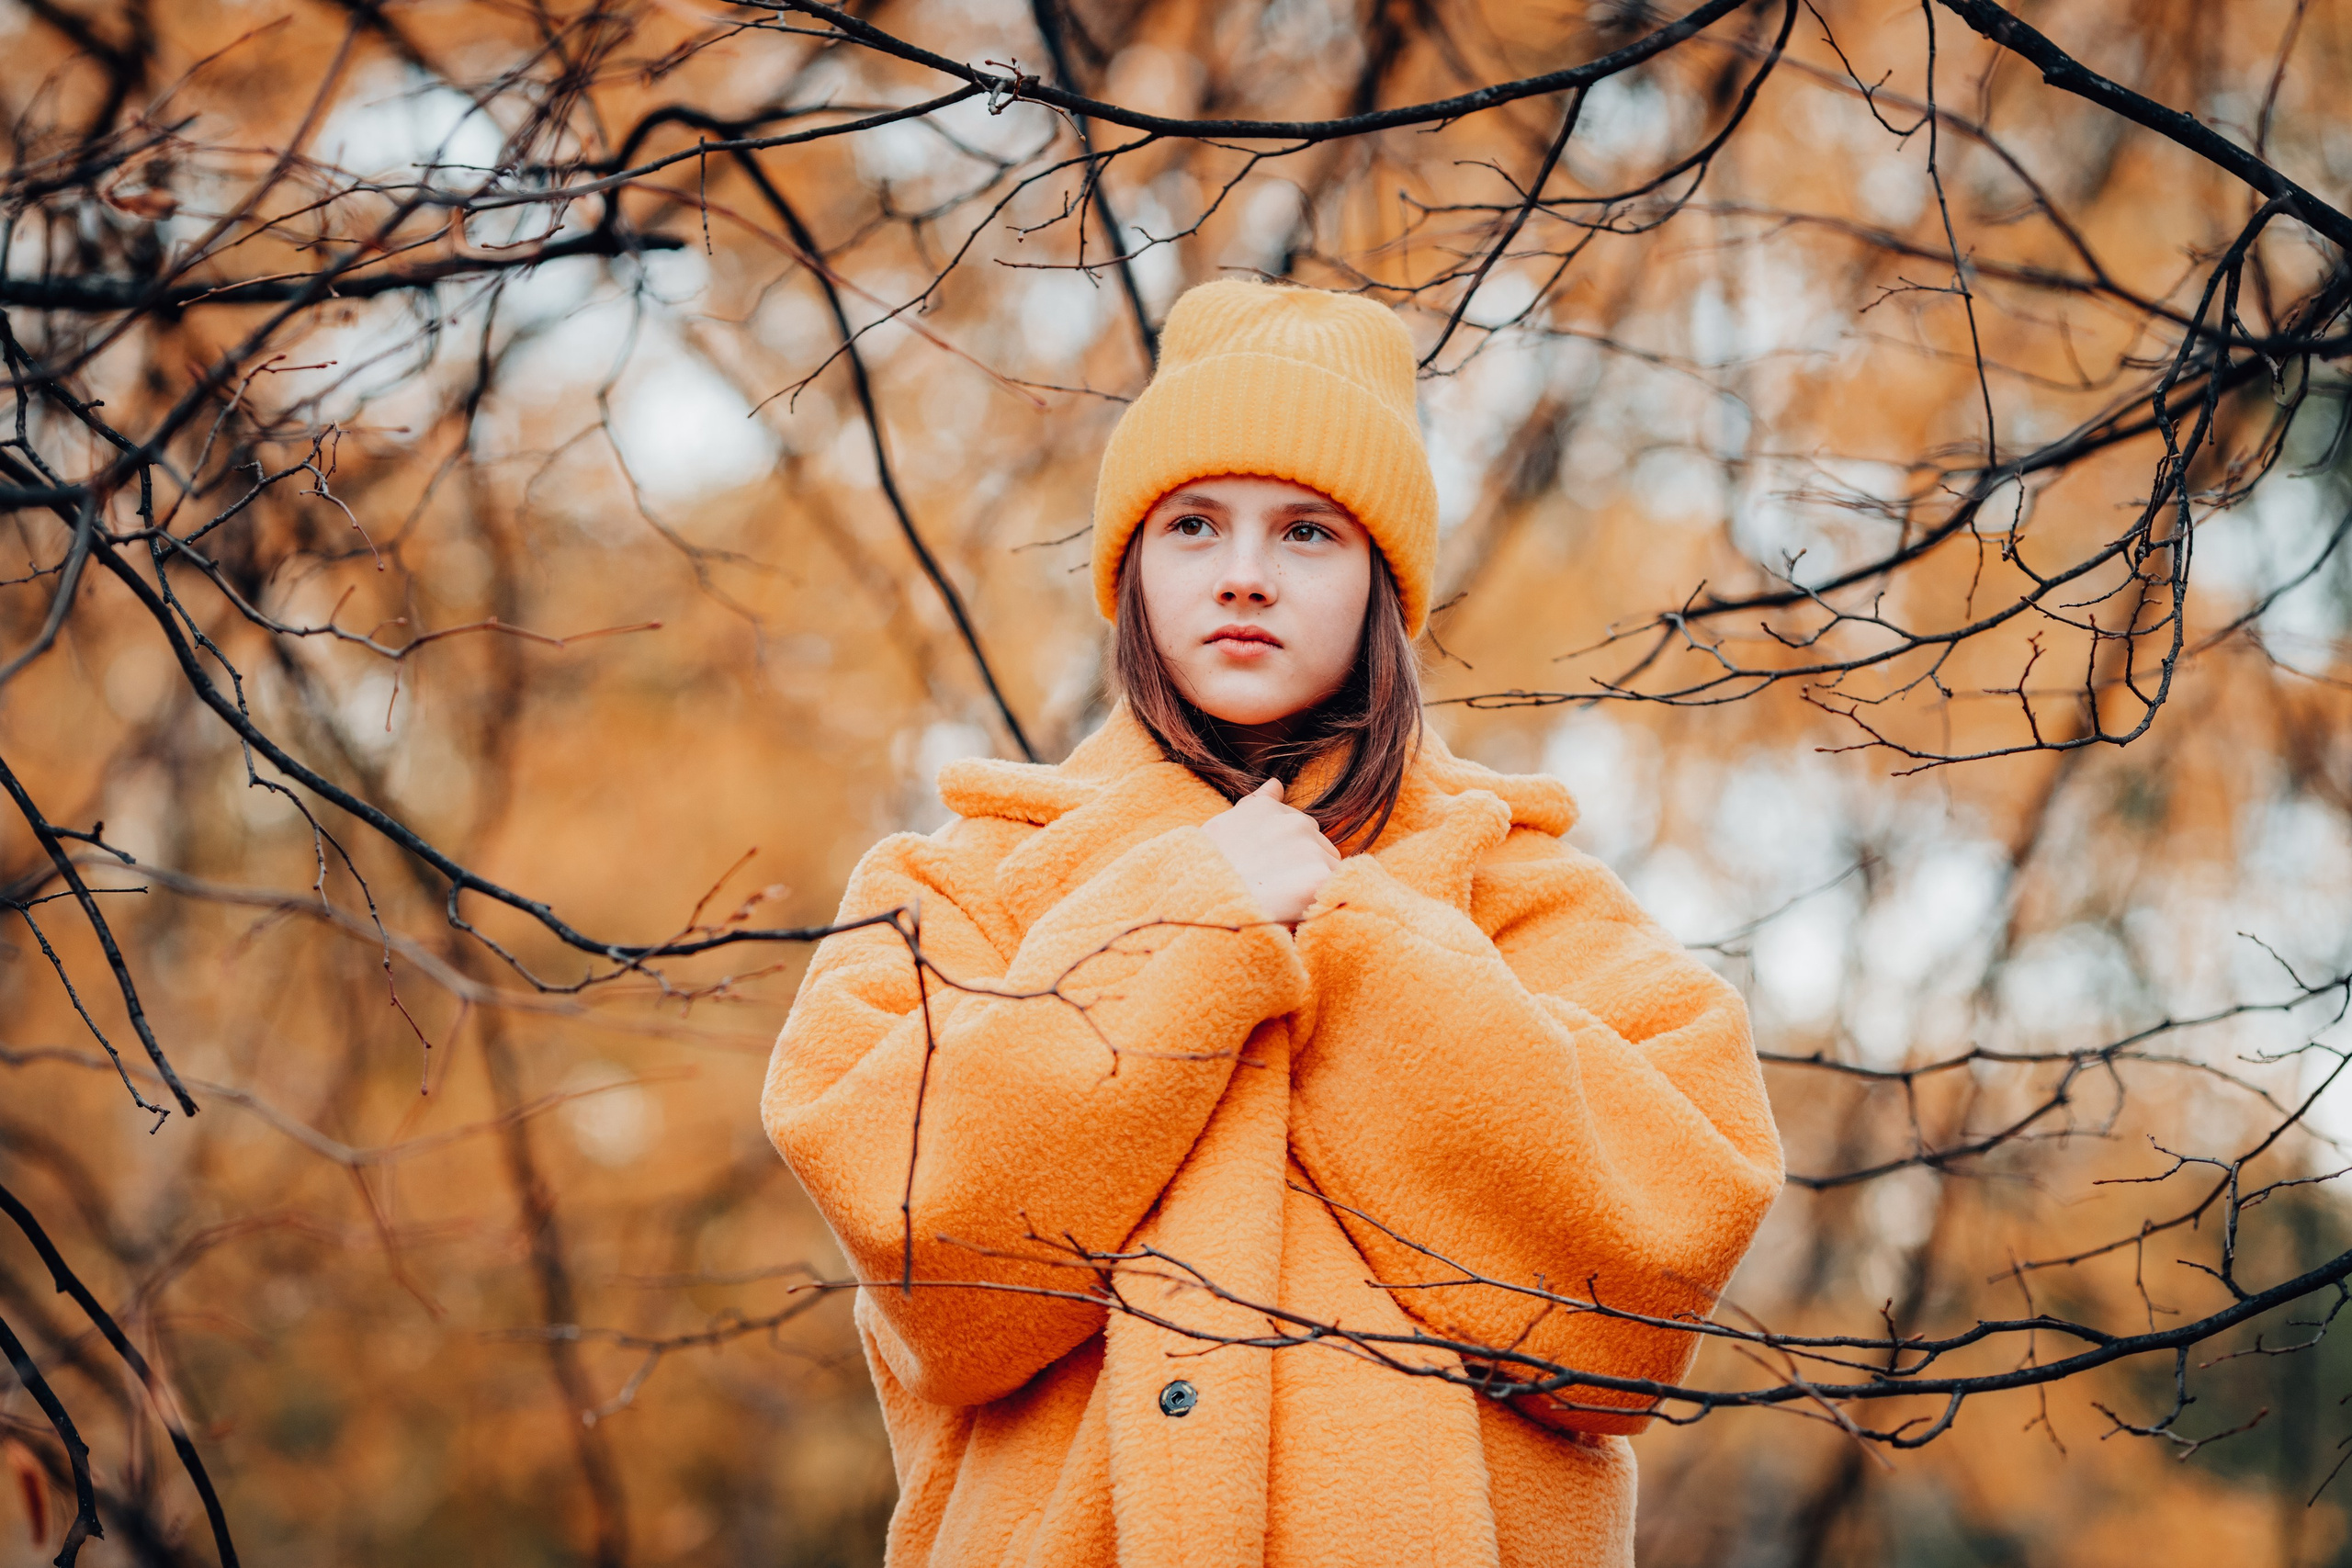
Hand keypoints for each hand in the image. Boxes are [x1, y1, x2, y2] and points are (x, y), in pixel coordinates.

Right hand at [1201, 778, 1341, 924]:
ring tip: (1282, 902)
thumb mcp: (1221, 828)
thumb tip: (1276, 783)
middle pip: (1320, 847)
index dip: (1287, 855)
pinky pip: (1337, 890)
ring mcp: (1309, 848)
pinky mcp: (1319, 878)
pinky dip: (1324, 901)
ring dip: (1315, 884)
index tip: (1270, 872)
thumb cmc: (1204, 872)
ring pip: (1331, 868)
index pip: (1298, 829)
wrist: (1200, 903)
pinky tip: (1300, 909)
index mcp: (1269, 808)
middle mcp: (1294, 821)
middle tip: (1275, 890)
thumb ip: (1254, 805)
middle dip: (1305, 866)